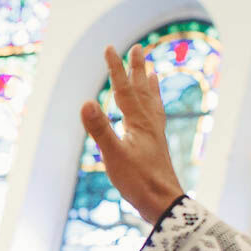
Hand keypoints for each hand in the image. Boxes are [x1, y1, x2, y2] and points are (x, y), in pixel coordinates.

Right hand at [80, 44, 184, 224]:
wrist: (164, 202)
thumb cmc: (138, 181)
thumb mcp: (114, 156)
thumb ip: (100, 129)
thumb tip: (86, 102)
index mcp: (138, 122)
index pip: (123, 90)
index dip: (116, 68)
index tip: (110, 48)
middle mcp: (149, 123)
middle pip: (142, 90)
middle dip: (137, 69)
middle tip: (138, 48)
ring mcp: (155, 134)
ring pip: (152, 103)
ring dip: (149, 86)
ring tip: (152, 73)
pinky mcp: (157, 145)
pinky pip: (157, 118)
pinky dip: (155, 108)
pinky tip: (154, 113)